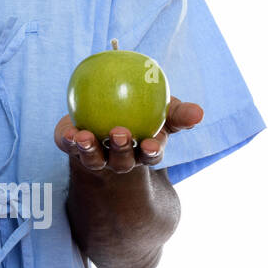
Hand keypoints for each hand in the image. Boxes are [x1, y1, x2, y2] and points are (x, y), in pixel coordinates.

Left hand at [55, 97, 203, 174]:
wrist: (104, 106)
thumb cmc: (142, 109)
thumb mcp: (164, 107)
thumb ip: (179, 112)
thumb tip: (199, 113)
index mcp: (143, 151)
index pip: (151, 155)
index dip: (150, 151)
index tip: (150, 144)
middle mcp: (120, 159)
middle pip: (122, 161)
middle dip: (120, 150)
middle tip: (119, 133)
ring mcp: (96, 156)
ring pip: (94, 159)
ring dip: (90, 149)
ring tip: (86, 137)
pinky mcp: (72, 148)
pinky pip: (69, 147)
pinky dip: (69, 141)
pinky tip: (68, 133)